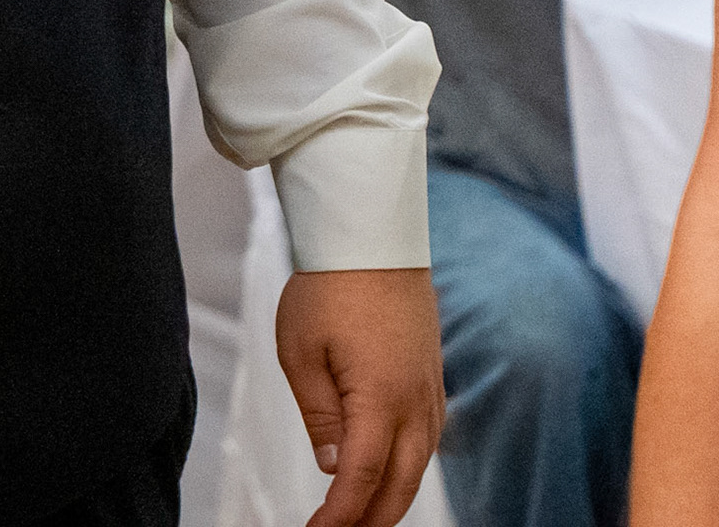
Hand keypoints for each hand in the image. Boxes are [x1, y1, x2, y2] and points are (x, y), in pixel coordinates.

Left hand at [278, 267, 444, 526]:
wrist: (371, 235)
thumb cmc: (329, 285)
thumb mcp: (301, 350)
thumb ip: (320, 415)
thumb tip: (333, 469)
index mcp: (381, 400)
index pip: (361, 478)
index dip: (341, 516)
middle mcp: (416, 403)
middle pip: (399, 485)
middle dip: (370, 519)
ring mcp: (430, 391)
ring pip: (418, 465)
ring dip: (391, 497)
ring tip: (359, 516)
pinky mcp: (432, 378)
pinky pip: (426, 438)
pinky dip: (407, 466)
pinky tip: (387, 472)